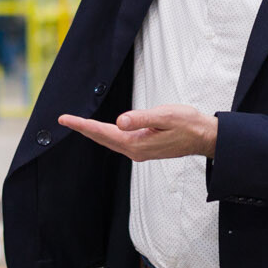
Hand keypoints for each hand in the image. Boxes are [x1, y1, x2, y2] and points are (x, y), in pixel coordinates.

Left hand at [57, 105, 217, 161]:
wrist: (204, 137)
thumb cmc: (188, 124)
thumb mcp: (165, 116)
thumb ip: (141, 118)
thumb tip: (119, 121)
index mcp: (136, 143)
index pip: (103, 132)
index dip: (82, 125)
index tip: (65, 119)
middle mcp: (134, 151)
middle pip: (102, 139)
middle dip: (82, 129)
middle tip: (63, 120)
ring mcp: (139, 151)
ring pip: (109, 141)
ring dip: (93, 133)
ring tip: (77, 124)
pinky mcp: (144, 148)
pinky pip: (118, 142)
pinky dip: (106, 135)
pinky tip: (102, 131)